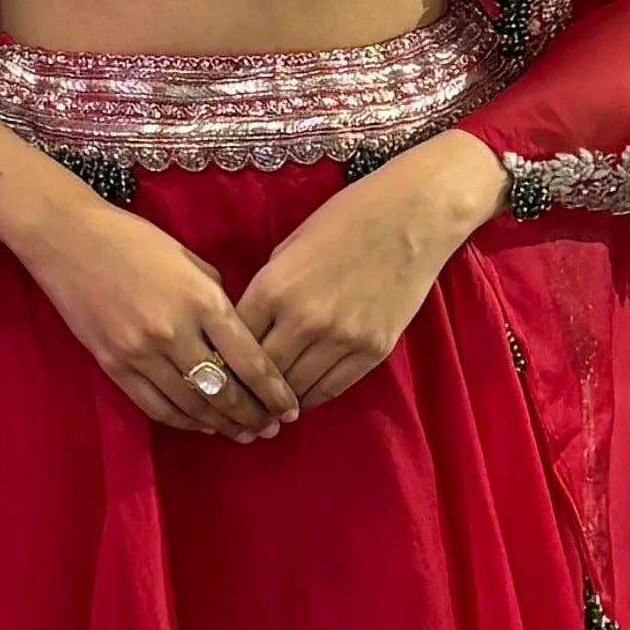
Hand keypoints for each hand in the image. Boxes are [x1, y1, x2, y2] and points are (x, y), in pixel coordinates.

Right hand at [12, 185, 296, 435]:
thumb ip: (218, 301)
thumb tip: (237, 339)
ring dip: (222, 424)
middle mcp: (174, 332)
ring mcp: (141, 353)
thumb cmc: (136, 240)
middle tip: (271, 427)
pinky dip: (184, 421)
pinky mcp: (114, 366)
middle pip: (225, 391)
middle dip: (253, 415)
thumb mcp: (191, 261)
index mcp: (202, 300)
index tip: (290, 407)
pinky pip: (156, 407)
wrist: (68, 239)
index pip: (250, 360)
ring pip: (192, 406)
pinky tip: (202, 424)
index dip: (274, 391)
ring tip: (243, 433)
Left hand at [234, 130, 504, 409]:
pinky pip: (331, 389)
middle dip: (245, 392)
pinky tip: (298, 402)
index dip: (222, 362)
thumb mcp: (289, 248)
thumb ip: (267, 290)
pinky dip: (310, 399)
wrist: (412, 216)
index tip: (216, 374)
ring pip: (295, 390)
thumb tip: (247, 329)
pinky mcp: (372, 351)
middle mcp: (304, 320)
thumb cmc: (346, 219)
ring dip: (276, 403)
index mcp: (274, 288)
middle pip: (262, 375)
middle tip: (233, 405)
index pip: (234, 343)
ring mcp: (341, 339)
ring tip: (263, 413)